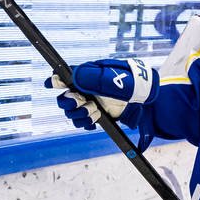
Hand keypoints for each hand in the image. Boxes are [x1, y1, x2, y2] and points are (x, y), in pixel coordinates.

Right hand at [44, 57, 158, 130]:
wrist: (146, 102)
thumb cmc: (130, 86)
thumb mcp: (111, 79)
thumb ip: (92, 78)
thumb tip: (72, 78)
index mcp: (85, 76)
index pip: (62, 77)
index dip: (55, 81)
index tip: (53, 84)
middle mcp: (84, 90)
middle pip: (63, 100)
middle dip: (71, 104)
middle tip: (86, 103)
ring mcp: (89, 103)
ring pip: (71, 114)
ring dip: (81, 116)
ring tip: (96, 112)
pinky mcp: (96, 115)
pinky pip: (82, 123)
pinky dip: (86, 124)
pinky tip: (96, 120)